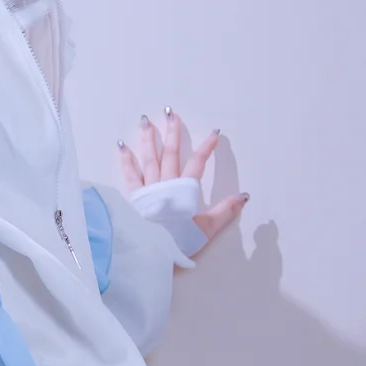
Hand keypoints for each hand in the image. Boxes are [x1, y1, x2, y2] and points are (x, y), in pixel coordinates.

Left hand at [118, 108, 247, 245]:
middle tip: (170, 112)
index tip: (214, 133)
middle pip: (170, 154)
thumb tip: (244, 196)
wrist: (151, 252)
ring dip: (148, 139)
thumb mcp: (206, 228)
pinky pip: (129, 174)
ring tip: (145, 120)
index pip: (198, 163)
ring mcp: (148, 188)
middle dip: (172, 133)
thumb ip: (225, 211)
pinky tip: (121, 145)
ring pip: (149, 158)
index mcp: (184, 190)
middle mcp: (165, 184)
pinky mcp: (133, 196)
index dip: (207, 147)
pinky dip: (125, 159)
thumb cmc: (179, 241)